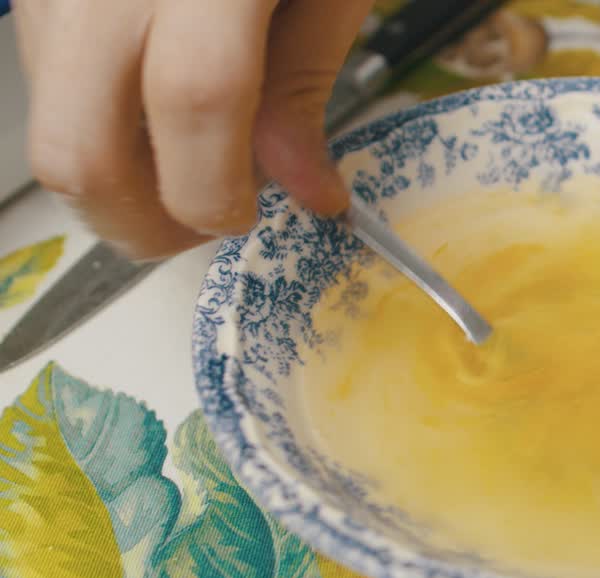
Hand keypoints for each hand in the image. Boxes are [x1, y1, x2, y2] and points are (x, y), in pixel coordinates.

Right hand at [13, 0, 373, 258]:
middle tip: (205, 222)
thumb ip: (306, 84)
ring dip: (118, 184)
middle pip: (79, 151)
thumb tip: (306, 190)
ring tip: (186, 170)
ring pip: (49, 127)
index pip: (197, 101)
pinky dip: (97, 125)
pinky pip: (45, 84)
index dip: (219, 189)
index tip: (249, 216)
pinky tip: (150, 115)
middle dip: (142, 224)